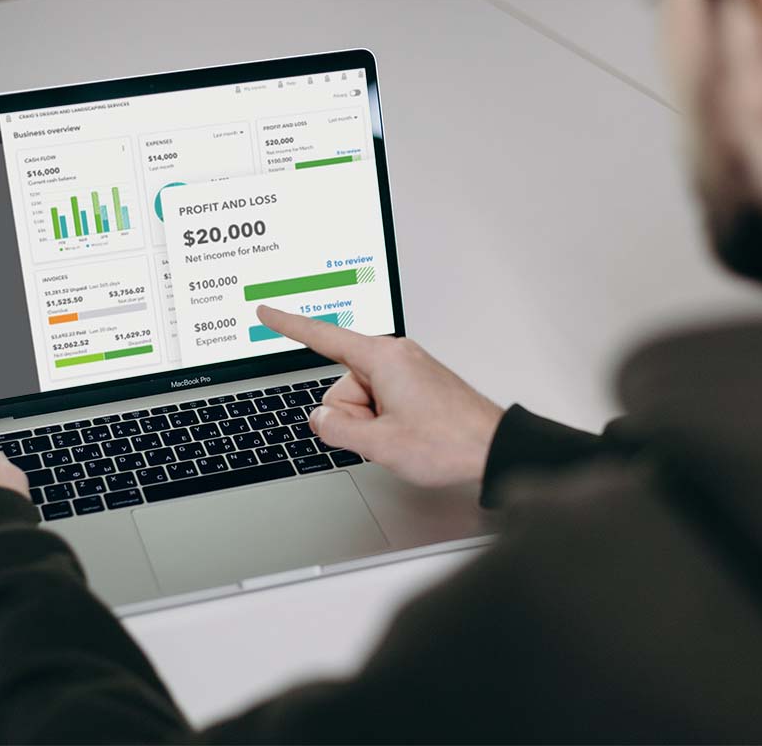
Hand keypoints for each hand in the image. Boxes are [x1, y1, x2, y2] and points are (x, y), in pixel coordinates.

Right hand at [257, 306, 503, 486]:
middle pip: (342, 385)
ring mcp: (407, 370)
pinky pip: (381, 400)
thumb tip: (322, 418)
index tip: (267, 311)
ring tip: (405, 436)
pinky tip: (410, 433)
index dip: (289, 325)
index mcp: (383, 358)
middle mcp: (395, 356)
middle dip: (353, 416)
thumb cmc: (450, 441)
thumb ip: (338, 428)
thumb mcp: (380, 443)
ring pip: (361, 398)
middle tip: (386, 435)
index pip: (323, 337)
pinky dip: (385, 420)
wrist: (493, 449)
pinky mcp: (416, 384)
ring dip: (372, 422)